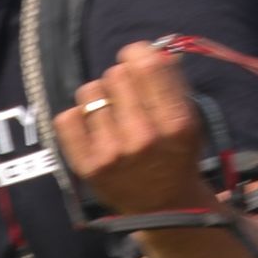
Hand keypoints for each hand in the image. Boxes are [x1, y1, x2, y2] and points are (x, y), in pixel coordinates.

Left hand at [54, 41, 210, 219]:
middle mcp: (144, 137)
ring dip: (100, 99)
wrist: (164, 208)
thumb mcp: (190, 121)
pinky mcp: (88, 166)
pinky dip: (77, 119)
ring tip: (111, 117)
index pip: (147, 65)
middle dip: (121, 80)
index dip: (138, 54)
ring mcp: (113, 153)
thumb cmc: (176, 156)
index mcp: (176, 124)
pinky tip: (93, 129)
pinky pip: (67, 118)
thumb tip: (150, 49)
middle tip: (127, 98)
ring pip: (90, 92)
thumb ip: (173, 83)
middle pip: (116, 75)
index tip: (136, 58)